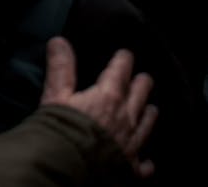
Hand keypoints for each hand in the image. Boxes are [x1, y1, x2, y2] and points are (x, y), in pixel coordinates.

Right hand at [41, 37, 156, 178]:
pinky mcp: (131, 166)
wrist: (70, 166)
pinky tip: (148, 161)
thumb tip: (59, 41)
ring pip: (147, 124)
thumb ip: (60, 69)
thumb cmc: (62, 128)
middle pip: (139, 95)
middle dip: (142, 84)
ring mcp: (132, 142)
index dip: (123, 61)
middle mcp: (126, 117)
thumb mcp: (55, 95)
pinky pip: (144, 163)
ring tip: (151, 108)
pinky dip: (146, 160)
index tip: (126, 54)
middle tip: (144, 78)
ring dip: (148, 114)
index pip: (119, 72)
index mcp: (108, 97)